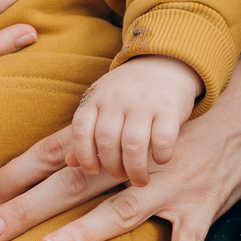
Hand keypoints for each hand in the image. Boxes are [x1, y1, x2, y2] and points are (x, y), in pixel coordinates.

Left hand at [0, 32, 240, 240]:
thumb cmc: (197, 115)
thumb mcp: (150, 119)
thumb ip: (112, 142)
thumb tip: (65, 162)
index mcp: (121, 138)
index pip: (60, 152)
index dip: (19, 172)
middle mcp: (139, 160)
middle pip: (75, 183)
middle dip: (28, 207)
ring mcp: (171, 183)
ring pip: (122, 209)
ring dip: (86, 231)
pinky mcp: (203, 202)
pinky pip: (190, 239)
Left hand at [70, 54, 202, 187]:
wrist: (167, 62)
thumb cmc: (130, 92)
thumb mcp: (104, 104)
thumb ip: (88, 131)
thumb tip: (69, 162)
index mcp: (98, 97)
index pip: (81, 130)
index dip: (84, 155)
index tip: (93, 170)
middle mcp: (118, 98)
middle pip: (106, 141)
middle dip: (112, 167)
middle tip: (120, 175)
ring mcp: (145, 102)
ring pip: (133, 144)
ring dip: (135, 169)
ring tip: (140, 179)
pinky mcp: (170, 107)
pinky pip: (163, 139)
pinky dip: (161, 155)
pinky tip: (161, 159)